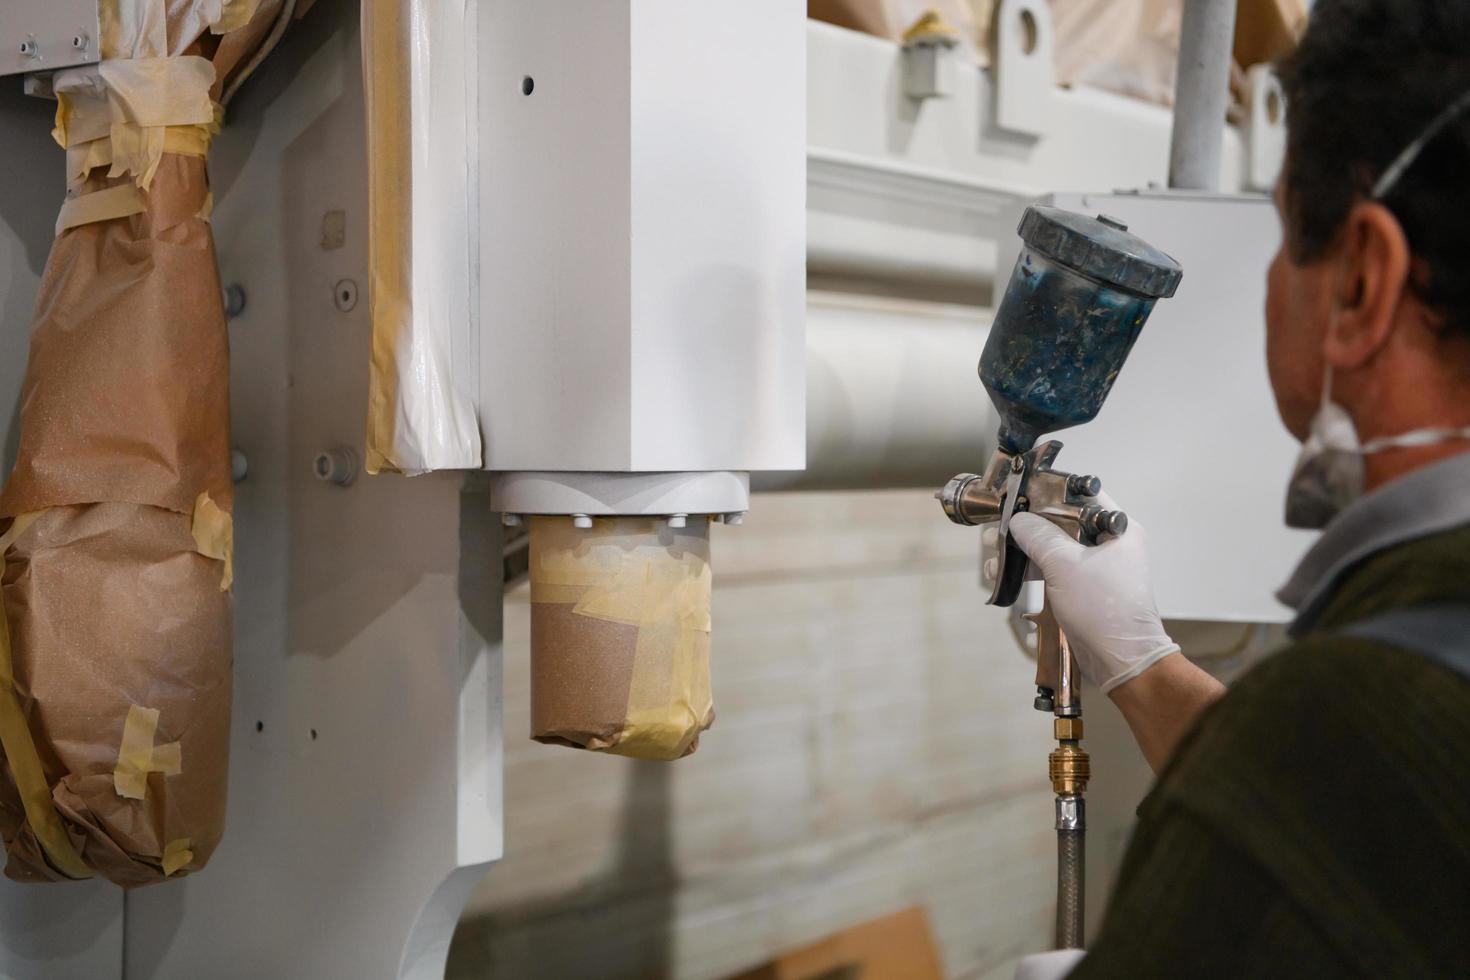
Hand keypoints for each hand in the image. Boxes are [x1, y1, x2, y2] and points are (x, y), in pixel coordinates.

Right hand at [1008, 502, 1179, 693]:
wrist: (1121, 660)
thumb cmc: (1103, 608)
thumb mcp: (1065, 565)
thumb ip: (1038, 536)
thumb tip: (1018, 519)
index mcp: (1119, 528)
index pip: (1082, 494)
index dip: (1050, 491)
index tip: (1021, 493)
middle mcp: (1111, 543)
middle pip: (1063, 522)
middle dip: (1028, 525)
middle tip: (1001, 526)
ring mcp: (1097, 567)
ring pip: (1054, 547)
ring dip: (1024, 550)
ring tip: (994, 552)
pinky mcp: (1083, 588)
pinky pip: (1053, 570)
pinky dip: (1030, 570)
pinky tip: (1004, 573)